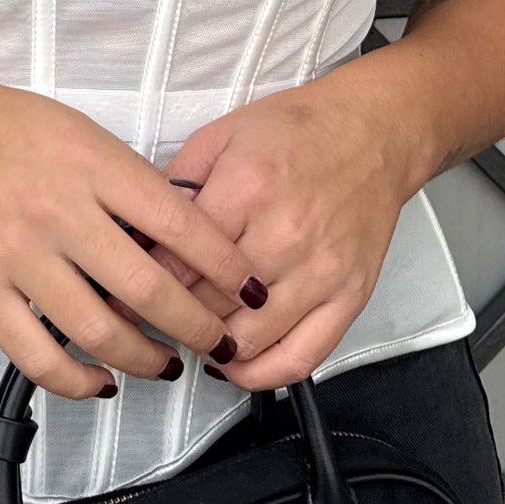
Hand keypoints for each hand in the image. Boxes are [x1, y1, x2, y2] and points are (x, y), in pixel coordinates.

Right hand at [0, 69, 267, 401]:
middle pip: (150, 288)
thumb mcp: (76, 130)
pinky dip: (76, 380)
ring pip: (100, 330)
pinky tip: (100, 382)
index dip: (226, 267)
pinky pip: (36, 354)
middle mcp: (58, 210)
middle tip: (219, 339)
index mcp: (91, 163)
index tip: (250, 290)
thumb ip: (124, 181)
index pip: (180, 225)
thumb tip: (181, 237)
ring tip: (166, 364)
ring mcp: (16, 253)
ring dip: (145, 359)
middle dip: (199, 325)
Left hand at [164, 63, 417, 388]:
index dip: (145, 281)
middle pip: (209, 304)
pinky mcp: (349, 297)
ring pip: (249, 339)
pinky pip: (302, 357)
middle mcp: (285, 235)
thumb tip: (139, 231)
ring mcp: (321, 272)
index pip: (178, 261)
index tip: (131, 291)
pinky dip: (263, 374)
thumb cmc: (298, 130)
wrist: (373, 132)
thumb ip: (176, 183)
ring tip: (193, 335)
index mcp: (247, 189)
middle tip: (156, 314)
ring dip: (212, 346)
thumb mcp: (221, 135)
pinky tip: (237, 364)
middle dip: (174, 314)